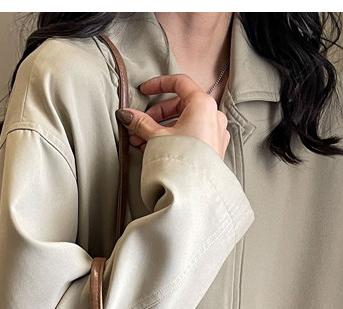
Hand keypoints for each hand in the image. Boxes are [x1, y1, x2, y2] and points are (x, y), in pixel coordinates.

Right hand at [115, 73, 229, 158]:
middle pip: (181, 104)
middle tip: (139, 126)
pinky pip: (192, 135)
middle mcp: (214, 115)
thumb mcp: (156, 138)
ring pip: (186, 121)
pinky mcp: (214, 149)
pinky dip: (175, 137)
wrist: (195, 192)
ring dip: (162, 128)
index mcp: (203, 104)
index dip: (158, 84)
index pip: (179, 82)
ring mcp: (216, 133)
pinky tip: (159, 149)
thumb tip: (126, 114)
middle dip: (156, 115)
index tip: (144, 91)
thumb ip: (141, 123)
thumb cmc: (181, 162)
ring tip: (143, 142)